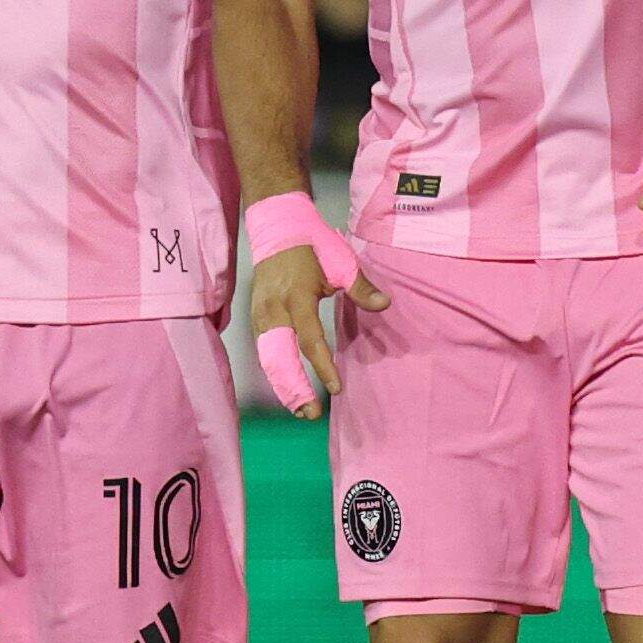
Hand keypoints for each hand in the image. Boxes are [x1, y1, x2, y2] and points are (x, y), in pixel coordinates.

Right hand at [247, 242, 385, 414]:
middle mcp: (273, 309)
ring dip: (283, 387)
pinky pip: (265, 353)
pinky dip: (276, 374)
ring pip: (268, 360)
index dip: (322, 365)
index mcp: (296, 296)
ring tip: (302, 411)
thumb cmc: (313, 245)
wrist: (277, 228)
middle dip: (294, 389)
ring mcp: (260, 315)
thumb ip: (361, 287)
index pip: (309, 339)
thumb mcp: (340, 261)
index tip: (336, 388)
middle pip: (279, 358)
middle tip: (311, 414)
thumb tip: (385, 304)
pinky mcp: (257, 319)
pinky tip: (290, 392)